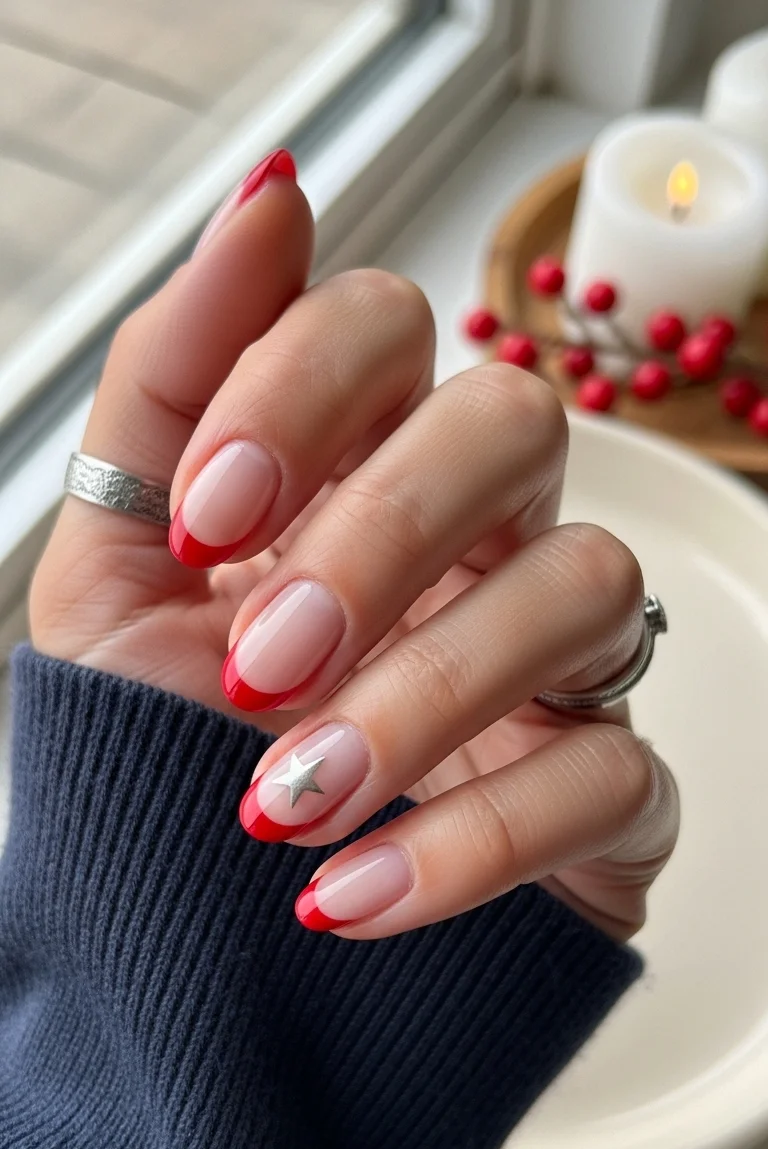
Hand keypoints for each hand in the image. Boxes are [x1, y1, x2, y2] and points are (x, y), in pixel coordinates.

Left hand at [31, 151, 678, 941]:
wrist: (191, 944)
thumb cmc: (162, 749)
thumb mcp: (114, 572)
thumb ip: (170, 386)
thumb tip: (270, 196)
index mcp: (349, 468)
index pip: (385, 327)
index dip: (303, 390)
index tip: (206, 520)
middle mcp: (472, 541)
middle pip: (514, 424)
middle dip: (381, 535)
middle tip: (265, 662)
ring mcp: (556, 663)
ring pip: (587, 586)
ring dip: (427, 695)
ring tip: (288, 802)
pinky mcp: (606, 795)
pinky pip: (612, 775)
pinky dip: (473, 841)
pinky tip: (349, 896)